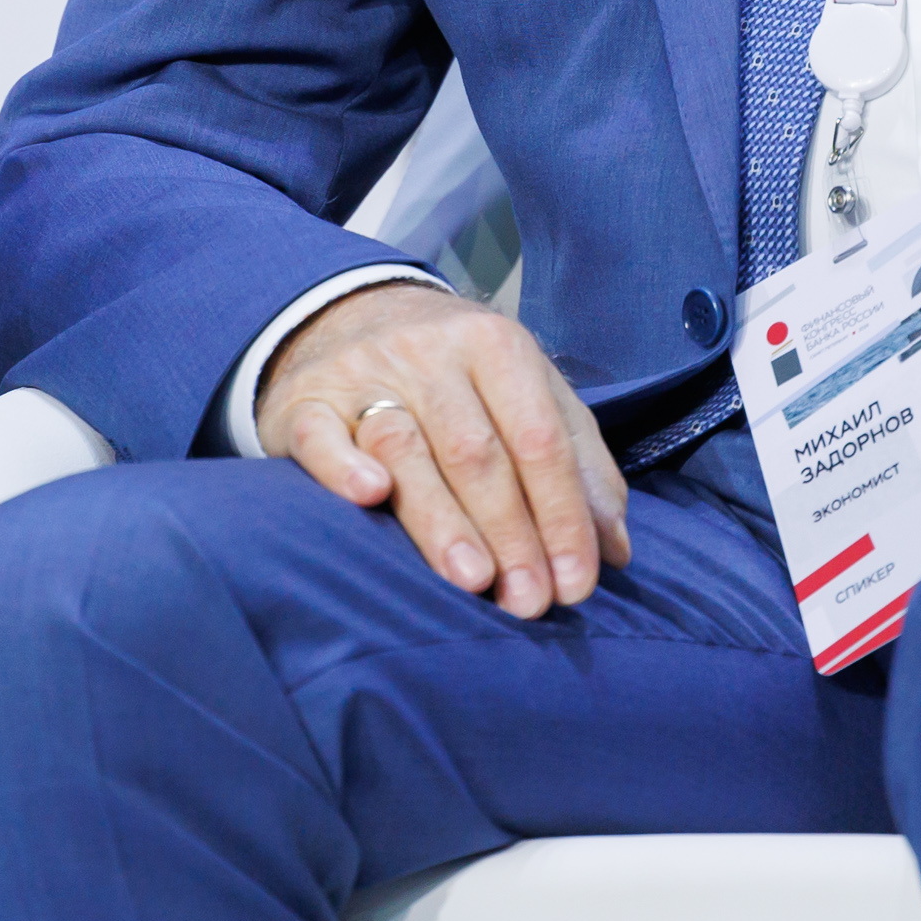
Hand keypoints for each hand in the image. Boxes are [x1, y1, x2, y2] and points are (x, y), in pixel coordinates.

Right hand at [255, 282, 631, 617]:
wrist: (354, 317)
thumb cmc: (462, 378)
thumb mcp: (531, 396)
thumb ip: (579, 465)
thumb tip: (614, 549)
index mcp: (497, 346)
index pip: (540, 439)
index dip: (562, 515)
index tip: (575, 584)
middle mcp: (430, 352)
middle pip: (476, 452)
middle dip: (510, 533)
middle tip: (528, 603)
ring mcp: (365, 374)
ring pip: (405, 448)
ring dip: (441, 518)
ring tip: (472, 579)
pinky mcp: (306, 402)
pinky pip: (320, 436)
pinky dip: (343, 466)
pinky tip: (371, 497)